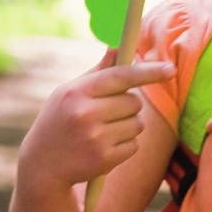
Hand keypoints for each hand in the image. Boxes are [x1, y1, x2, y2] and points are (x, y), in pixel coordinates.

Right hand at [19, 50, 175, 189]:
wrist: (42, 166)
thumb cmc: (60, 119)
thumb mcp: (71, 92)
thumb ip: (99, 71)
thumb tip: (120, 45)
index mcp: (77, 92)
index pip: (121, 76)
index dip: (148, 71)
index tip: (170, 69)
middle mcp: (85, 114)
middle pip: (135, 102)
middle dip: (128, 105)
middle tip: (108, 112)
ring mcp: (95, 139)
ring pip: (138, 124)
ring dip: (128, 126)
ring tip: (102, 131)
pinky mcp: (104, 160)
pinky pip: (134, 145)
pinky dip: (125, 145)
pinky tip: (103, 147)